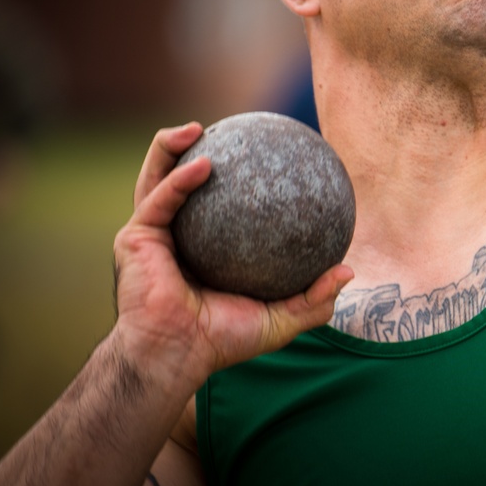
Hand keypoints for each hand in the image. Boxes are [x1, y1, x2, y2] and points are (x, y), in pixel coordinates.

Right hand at [112, 122, 352, 391]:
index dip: (229, 176)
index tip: (259, 152)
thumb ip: (313, 299)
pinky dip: (179, 179)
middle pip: (177, 180)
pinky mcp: (136, 237)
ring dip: (171, 146)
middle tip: (225, 130)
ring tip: (199, 128)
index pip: (212, 204)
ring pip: (157, 177)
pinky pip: (160, 199)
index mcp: (200, 248)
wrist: (178, 357)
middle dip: (191, 148)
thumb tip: (349, 271)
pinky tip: (203, 164)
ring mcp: (151, 234)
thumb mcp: (279, 320)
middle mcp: (173, 235)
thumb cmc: (222, 341)